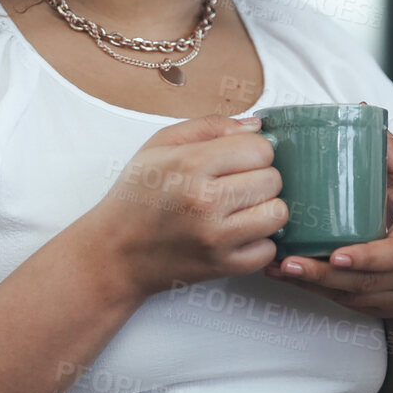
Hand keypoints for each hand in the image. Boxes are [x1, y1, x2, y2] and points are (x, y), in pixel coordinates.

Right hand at [85, 113, 285, 297]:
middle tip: (234, 184)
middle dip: (259, 177)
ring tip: (240, 208)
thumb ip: (209, 126)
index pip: (260, 148)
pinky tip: (237, 233)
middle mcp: (206, 201)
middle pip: (272, 179)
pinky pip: (268, 249)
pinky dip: (258, 241)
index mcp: (191, 164)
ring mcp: (216, 238)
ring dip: (264, 209)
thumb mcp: (159, 145)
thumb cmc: (136, 196)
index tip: (236, 159)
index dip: (252, 150)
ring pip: (278, 213)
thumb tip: (256, 126)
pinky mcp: (222, 266)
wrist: (114, 253)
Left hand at [264, 130, 392, 321]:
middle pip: (364, 280)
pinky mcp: (372, 303)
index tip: (339, 255)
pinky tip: (284, 275)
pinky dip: (311, 289)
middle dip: (324, 275)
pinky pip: (340, 299)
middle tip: (291, 262)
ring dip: (311, 283)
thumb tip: (364, 113)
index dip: (367, 258)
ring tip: (279, 267)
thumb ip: (391, 154)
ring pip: (347, 293)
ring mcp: (390, 292)